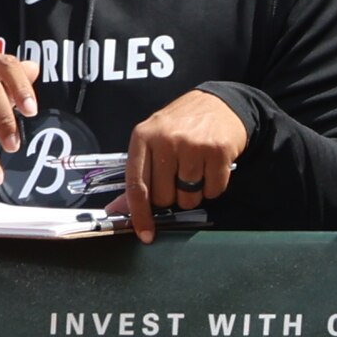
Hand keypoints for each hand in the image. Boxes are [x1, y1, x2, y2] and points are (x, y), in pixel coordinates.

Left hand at [121, 86, 253, 242]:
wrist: (220, 103)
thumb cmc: (182, 125)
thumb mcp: (153, 141)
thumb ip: (138, 176)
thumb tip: (116, 210)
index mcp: (143, 137)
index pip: (137, 185)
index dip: (140, 214)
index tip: (145, 234)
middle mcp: (166, 140)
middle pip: (164, 197)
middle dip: (172, 195)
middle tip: (179, 176)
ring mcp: (193, 146)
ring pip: (189, 198)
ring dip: (194, 193)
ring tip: (197, 169)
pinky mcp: (218, 151)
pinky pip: (213, 191)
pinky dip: (213, 187)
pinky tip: (212, 168)